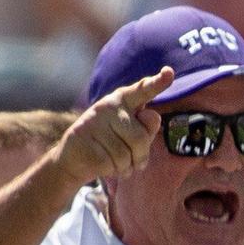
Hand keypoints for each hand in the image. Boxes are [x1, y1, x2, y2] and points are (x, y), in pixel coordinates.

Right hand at [51, 66, 174, 184]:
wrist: (74, 160)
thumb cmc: (111, 145)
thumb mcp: (132, 135)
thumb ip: (147, 128)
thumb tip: (152, 116)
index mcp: (123, 100)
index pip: (142, 91)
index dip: (157, 83)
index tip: (169, 73)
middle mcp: (108, 105)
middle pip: (140, 138)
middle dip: (140, 156)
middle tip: (133, 161)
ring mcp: (93, 121)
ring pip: (125, 156)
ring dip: (126, 167)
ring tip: (115, 162)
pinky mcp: (83, 140)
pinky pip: (111, 164)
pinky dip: (112, 171)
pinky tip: (103, 166)